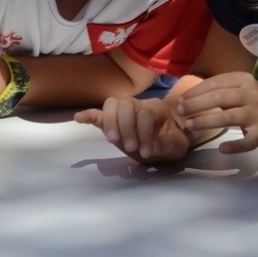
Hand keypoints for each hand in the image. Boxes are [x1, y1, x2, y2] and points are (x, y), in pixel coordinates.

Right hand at [76, 96, 191, 163]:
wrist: (168, 142)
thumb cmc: (173, 141)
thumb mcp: (179, 145)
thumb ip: (168, 145)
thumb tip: (151, 146)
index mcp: (156, 107)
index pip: (144, 113)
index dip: (144, 132)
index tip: (147, 152)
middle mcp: (138, 104)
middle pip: (125, 104)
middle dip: (126, 126)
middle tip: (131, 148)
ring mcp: (124, 112)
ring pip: (112, 105)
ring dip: (111, 122)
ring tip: (113, 141)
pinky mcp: (112, 122)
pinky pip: (98, 114)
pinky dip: (88, 115)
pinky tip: (78, 118)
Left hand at [176, 72, 257, 152]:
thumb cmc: (255, 102)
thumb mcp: (241, 88)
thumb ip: (220, 90)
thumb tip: (187, 96)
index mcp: (244, 80)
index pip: (215, 83)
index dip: (195, 91)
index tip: (180, 99)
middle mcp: (251, 95)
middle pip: (219, 98)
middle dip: (196, 104)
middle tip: (179, 111)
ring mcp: (257, 114)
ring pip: (228, 118)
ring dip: (206, 122)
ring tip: (188, 125)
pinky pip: (247, 141)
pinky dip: (235, 146)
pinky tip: (222, 149)